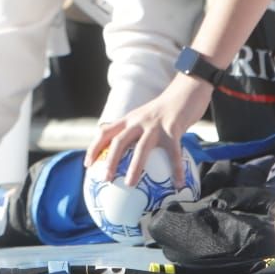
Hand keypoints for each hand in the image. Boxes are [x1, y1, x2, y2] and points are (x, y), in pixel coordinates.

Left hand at [85, 75, 212, 187]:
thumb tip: (127, 154)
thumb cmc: (165, 108)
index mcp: (129, 118)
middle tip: (106, 179)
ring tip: (131, 184)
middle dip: (110, 160)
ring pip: (141, 147)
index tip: (88, 165)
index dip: (94, 148)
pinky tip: (178, 183)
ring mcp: (155, 125)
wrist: (187, 89)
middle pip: (119, 141)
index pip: (105, 132)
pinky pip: (174, 153)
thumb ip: (135, 129)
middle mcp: (139, 121)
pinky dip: (176, 169)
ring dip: (135, 167)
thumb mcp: (144, 115)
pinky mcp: (173, 128)